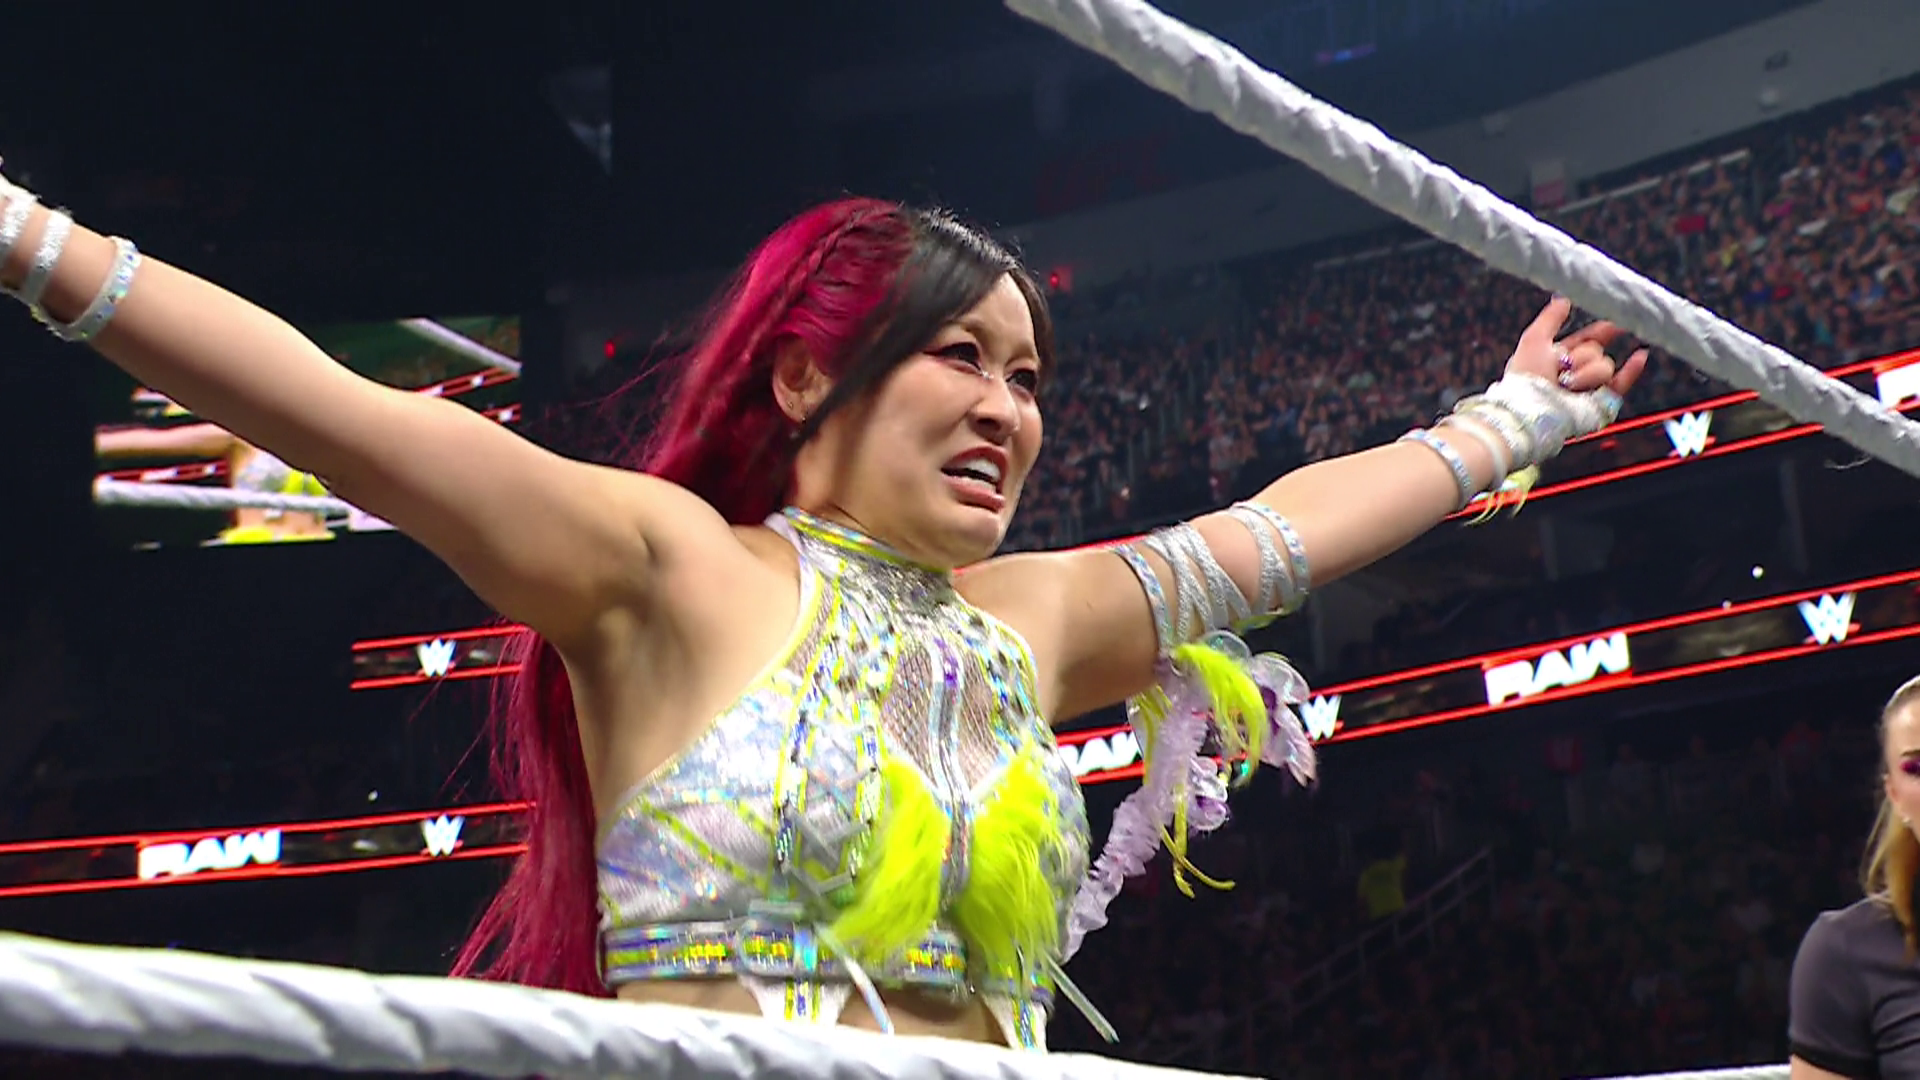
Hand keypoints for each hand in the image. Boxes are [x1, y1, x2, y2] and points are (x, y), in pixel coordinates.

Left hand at [1505, 296, 1647, 398]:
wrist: (1533, 409)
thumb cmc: (1526, 377)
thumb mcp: (1535, 339)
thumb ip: (1550, 318)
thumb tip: (1563, 298)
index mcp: (1559, 359)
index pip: (1586, 340)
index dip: (1601, 330)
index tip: (1615, 320)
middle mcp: (1575, 374)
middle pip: (1596, 350)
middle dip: (1583, 356)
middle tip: (1565, 367)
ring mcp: (1588, 388)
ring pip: (1605, 366)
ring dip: (1588, 372)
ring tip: (1569, 384)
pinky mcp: (1600, 403)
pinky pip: (1622, 383)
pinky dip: (1632, 370)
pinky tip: (1640, 355)